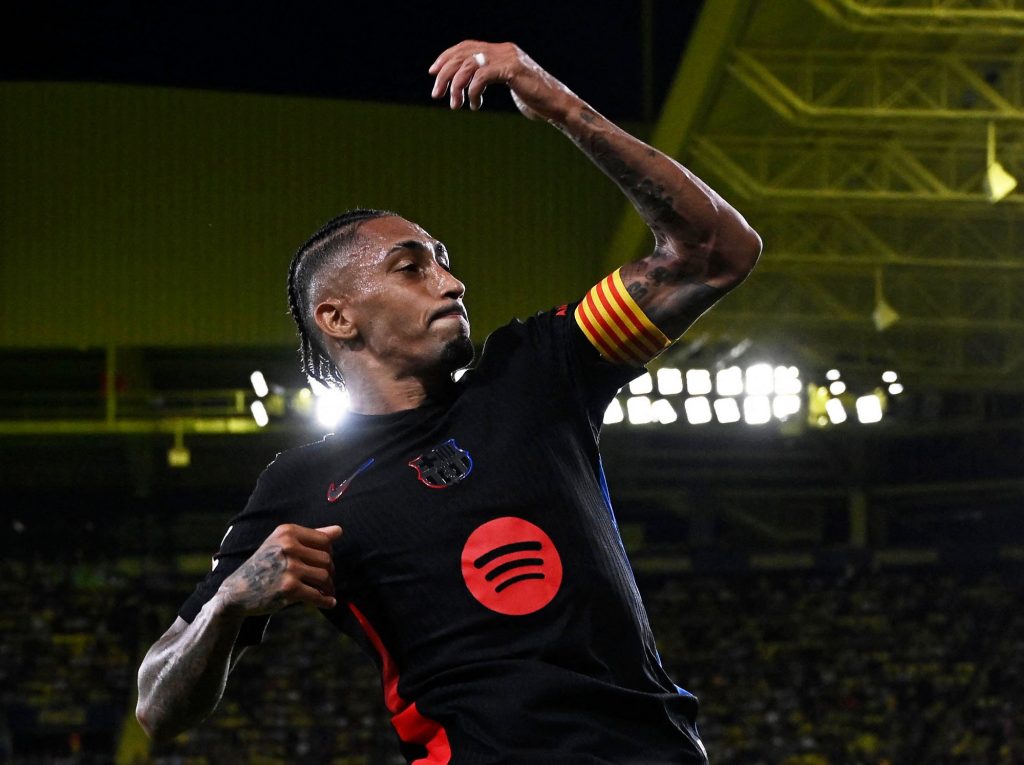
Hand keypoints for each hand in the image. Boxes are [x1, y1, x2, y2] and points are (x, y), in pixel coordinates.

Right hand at [217, 524, 341, 615]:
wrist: (237, 591)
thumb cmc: (264, 565)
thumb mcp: (282, 544)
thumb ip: (311, 537)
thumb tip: (339, 531)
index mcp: (287, 532)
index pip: (325, 541)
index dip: (329, 554)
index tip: (324, 563)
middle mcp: (288, 547)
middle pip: (327, 559)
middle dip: (329, 572)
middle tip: (325, 581)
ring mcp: (289, 568)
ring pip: (325, 577)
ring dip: (328, 587)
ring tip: (325, 591)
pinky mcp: (289, 589)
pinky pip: (318, 595)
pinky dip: (326, 601)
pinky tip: (329, 602)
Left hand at [428, 40, 575, 121]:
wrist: (557, 105)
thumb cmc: (535, 100)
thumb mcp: (510, 85)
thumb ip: (493, 78)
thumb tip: (471, 83)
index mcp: (502, 50)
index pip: (467, 46)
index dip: (447, 57)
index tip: (433, 72)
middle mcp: (504, 49)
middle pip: (463, 54)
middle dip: (445, 74)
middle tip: (436, 94)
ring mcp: (508, 58)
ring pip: (468, 66)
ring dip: (456, 87)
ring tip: (455, 105)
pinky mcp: (512, 70)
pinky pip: (481, 77)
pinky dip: (472, 92)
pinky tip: (475, 106)